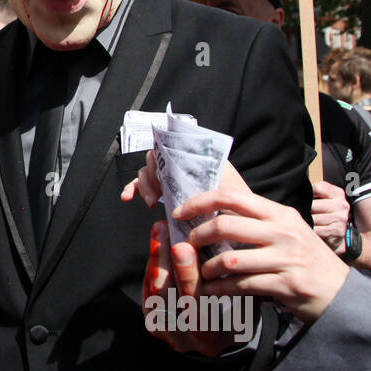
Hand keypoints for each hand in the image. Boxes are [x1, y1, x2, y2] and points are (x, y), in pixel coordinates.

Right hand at [122, 151, 253, 207]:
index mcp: (201, 158)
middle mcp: (185, 164)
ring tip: (150, 201)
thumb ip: (207, 192)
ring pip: (149, 170)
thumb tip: (181, 196)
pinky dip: (134, 188)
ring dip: (144, 184)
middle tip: (156, 195)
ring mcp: (173, 177)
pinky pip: (143, 183)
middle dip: (152, 175)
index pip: (174, 145)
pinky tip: (128, 196)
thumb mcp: (227, 195)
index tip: (162, 175)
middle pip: (158, 157)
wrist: (242, 225)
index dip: (163, 156)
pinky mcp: (165, 191)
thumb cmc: (239, 209)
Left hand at [142, 222, 240, 355]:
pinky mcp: (152, 322)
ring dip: (155, 258)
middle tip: (164, 229)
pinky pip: (148, 290)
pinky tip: (158, 244)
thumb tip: (218, 241)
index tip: (181, 246)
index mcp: (210, 338)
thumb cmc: (239, 315)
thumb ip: (231, 281)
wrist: (220, 337)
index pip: (194, 306)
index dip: (186, 276)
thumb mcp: (245, 303)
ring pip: (153, 291)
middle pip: (166, 296)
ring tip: (160, 230)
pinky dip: (153, 265)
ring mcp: (164, 332)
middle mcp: (183, 339)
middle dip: (163, 259)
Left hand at [175, 187, 350, 322]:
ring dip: (207, 268)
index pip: (232, 196)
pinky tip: (212, 291)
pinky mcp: (285, 284)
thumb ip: (258, 222)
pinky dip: (220, 289)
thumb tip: (214, 213)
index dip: (200, 202)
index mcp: (280, 213)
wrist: (340, 294)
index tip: (180, 212)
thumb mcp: (288, 231)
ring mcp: (286, 257)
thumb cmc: (306, 261)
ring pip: (229, 259)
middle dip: (198, 236)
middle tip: (189, 246)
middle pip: (225, 225)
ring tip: (203, 273)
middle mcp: (284, 231)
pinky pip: (241, 285)